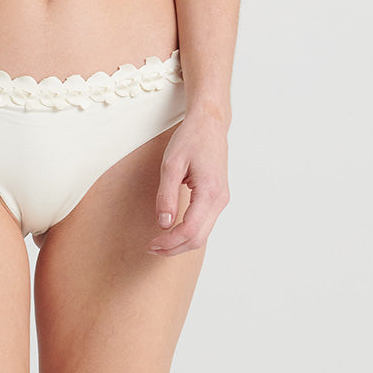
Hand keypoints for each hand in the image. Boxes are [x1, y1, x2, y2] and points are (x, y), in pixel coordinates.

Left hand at [147, 112, 229, 255]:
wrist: (210, 124)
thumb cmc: (190, 139)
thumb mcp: (171, 164)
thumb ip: (166, 195)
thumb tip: (163, 223)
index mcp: (209, 192)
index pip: (189, 230)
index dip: (169, 242)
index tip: (151, 244)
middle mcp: (220, 200)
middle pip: (198, 239)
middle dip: (173, 248)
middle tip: (151, 247)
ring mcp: (221, 200)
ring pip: (203, 235)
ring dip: (181, 243)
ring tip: (159, 242)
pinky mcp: (218, 198)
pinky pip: (204, 224)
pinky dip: (188, 233)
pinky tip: (172, 231)